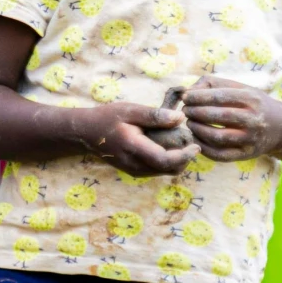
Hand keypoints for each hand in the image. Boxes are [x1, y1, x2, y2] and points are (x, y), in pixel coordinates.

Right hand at [79, 102, 200, 177]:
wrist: (86, 134)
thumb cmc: (107, 118)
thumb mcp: (130, 110)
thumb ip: (155, 115)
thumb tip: (180, 118)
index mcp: (134, 148)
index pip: (165, 160)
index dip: (184, 155)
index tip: (195, 145)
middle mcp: (135, 165)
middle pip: (169, 170)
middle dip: (185, 159)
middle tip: (191, 142)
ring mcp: (134, 171)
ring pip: (165, 172)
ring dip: (177, 161)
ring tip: (181, 143)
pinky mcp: (135, 172)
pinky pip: (158, 171)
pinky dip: (168, 162)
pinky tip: (168, 147)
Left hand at [182, 78, 281, 160]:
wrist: (280, 127)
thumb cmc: (253, 104)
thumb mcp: (241, 88)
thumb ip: (214, 85)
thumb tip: (188, 91)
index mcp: (251, 99)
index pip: (219, 97)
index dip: (198, 97)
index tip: (185, 97)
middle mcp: (253, 119)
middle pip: (217, 116)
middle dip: (195, 112)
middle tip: (185, 111)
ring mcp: (250, 139)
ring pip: (217, 137)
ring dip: (198, 130)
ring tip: (190, 123)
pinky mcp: (246, 155)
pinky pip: (220, 154)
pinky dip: (204, 147)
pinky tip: (196, 138)